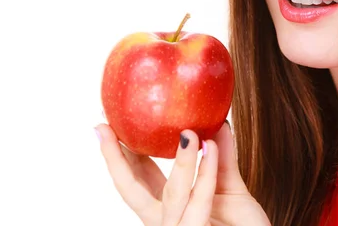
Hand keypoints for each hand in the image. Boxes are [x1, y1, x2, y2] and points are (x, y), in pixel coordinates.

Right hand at [95, 121, 270, 225]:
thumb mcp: (231, 188)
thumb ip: (221, 158)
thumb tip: (217, 121)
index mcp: (168, 208)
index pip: (136, 178)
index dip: (120, 154)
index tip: (107, 126)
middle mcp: (167, 218)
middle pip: (133, 188)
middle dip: (117, 157)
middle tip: (106, 127)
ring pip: (173, 193)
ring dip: (181, 160)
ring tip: (188, 132)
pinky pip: (201, 202)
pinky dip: (207, 172)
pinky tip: (211, 148)